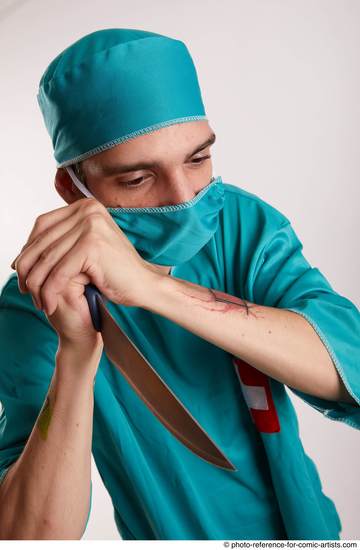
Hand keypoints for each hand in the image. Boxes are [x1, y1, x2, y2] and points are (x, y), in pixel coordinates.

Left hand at [11, 198, 157, 316]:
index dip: (28, 248)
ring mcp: (91, 225)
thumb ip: (63, 241)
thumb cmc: (116, 271)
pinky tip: (49, 303)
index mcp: (86, 206)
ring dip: (38, 284)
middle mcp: (88, 210)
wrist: (144, 285)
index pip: (43, 224)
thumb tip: (25, 251)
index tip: (21, 269)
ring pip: (49, 258)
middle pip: (43, 240)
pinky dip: (51, 291)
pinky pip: (60, 272)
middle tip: (24, 288)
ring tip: (36, 299)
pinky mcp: (92, 245)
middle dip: (29, 268)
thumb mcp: (86, 248)